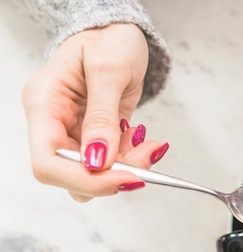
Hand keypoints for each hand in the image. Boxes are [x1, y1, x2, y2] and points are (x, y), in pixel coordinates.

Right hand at [22, 23, 167, 201]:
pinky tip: (144, 140)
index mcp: (44, 104)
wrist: (119, 32)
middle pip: (71, 175)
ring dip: (127, 167)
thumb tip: (97, 161)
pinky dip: (132, 158)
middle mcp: (54, 124)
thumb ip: (102, 117)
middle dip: (112, 175)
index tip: (124, 178)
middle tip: (146, 157)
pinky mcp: (96, 137)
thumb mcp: (109, 70)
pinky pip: (112, 163)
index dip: (84, 179)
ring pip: (95, 174)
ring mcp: (74, 132)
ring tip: (149, 144)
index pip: (48, 163)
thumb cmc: (109, 39)